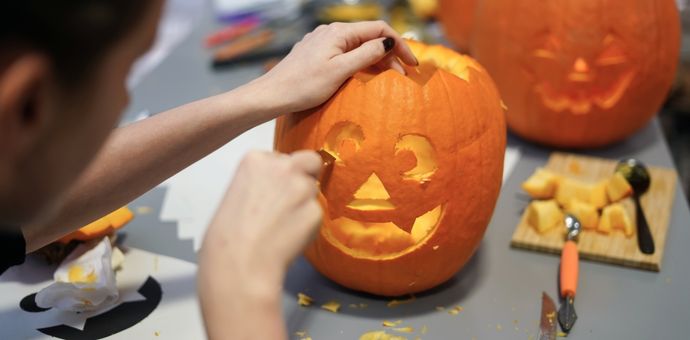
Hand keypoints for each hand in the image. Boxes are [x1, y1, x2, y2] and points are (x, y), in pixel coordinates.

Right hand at [199, 150, 321, 293]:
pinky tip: (288, 238)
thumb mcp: (237, 192)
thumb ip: (260, 182)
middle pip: (309, 161)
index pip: (281, 156)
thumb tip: (278, 187)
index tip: (270, 191)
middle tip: (291, 201)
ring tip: (282, 227)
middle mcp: (282, 166)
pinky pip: (316, 214)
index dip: (279, 174)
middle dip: (304, 176)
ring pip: (313, 190)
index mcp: (256, 159)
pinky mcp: (315, 211)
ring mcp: (302, 188)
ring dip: (305, 204)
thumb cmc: (227, 235)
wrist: (239, 263)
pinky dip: (308, 225)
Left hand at [254, 21, 417, 112]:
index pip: (379, 29)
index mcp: (338, 32)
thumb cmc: (303, 86)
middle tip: (403, 77)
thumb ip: (366, 54)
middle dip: (389, 54)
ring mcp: (322, 43)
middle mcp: (331, 32)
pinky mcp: (316, 55)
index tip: (412, 64)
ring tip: (389, 79)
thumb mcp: (340, 71)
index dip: (399, 45)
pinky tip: (365, 77)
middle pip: (369, 37)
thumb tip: (388, 42)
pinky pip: (345, 54)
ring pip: (357, 47)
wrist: (272, 96)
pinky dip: (361, 64)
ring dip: (376, 60)